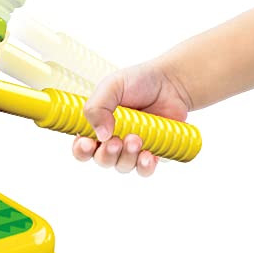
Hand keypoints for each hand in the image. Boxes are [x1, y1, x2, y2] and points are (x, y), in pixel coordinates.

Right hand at [72, 61, 192, 175]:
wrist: (172, 83)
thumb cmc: (138, 81)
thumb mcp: (112, 86)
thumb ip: (97, 107)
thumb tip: (100, 135)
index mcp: (96, 125)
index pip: (81, 147)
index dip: (82, 150)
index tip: (88, 143)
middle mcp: (112, 140)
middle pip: (101, 160)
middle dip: (107, 154)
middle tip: (116, 140)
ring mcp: (132, 149)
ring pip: (122, 166)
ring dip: (127, 157)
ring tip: (136, 139)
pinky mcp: (153, 153)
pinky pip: (144, 170)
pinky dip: (144, 166)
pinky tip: (148, 154)